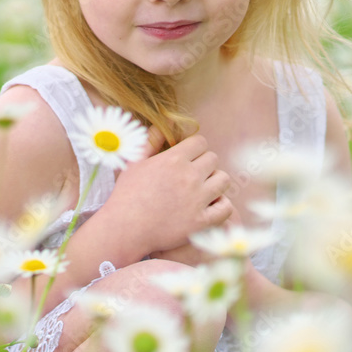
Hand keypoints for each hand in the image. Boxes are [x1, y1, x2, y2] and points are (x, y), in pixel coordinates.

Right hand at [101, 133, 232, 261]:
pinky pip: (226, 207)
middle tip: (193, 175)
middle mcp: (189, 177)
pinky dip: (221, 205)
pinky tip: (209, 206)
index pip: (200, 142)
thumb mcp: (134, 162)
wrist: (125, 228)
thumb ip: (151, 140)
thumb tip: (165, 122)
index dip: (195, 148)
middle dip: (204, 164)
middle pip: (213, 159)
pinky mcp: (202, 222)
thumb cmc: (126, 194)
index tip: (188, 157)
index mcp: (173, 160)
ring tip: (203, 189)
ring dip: (215, 182)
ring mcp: (198, 200)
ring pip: (224, 180)